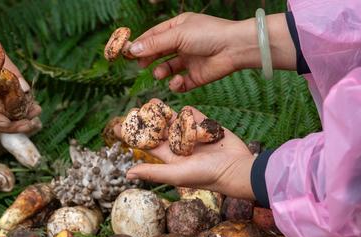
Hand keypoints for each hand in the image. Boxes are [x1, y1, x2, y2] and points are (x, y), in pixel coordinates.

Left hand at [116, 105, 255, 198]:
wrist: (235, 167)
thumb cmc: (205, 176)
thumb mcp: (175, 174)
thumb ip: (152, 172)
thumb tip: (127, 173)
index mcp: (169, 157)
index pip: (146, 144)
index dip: (132, 135)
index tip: (117, 126)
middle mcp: (178, 145)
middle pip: (157, 128)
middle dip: (147, 119)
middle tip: (135, 109)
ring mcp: (192, 134)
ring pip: (174, 118)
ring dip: (163, 112)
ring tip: (151, 103)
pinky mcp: (205, 125)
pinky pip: (192, 114)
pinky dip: (189, 114)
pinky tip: (187, 116)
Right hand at [129, 12, 295, 91]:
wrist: (234, 49)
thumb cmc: (207, 35)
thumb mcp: (177, 35)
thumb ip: (154, 44)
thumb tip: (131, 50)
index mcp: (178, 28)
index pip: (153, 36)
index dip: (140, 44)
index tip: (126, 53)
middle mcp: (183, 44)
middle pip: (158, 52)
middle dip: (148, 59)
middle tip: (139, 66)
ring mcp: (189, 61)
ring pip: (167, 68)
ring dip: (161, 72)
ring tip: (159, 73)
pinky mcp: (196, 77)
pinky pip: (180, 83)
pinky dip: (176, 84)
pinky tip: (178, 81)